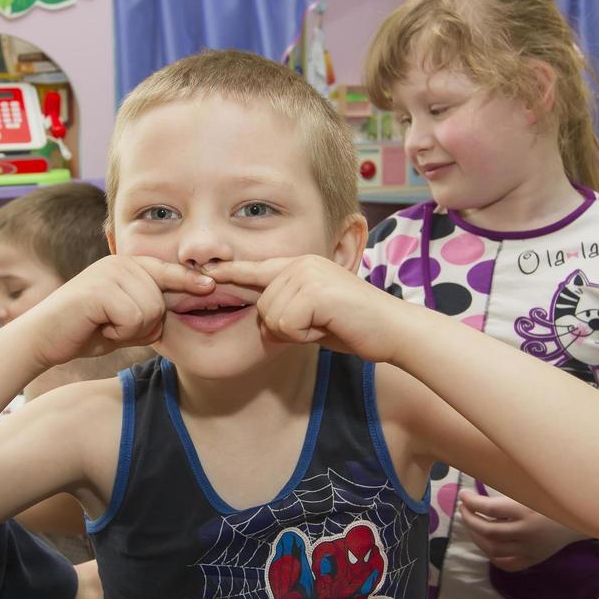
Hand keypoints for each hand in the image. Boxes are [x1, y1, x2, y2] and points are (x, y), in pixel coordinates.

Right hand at [25, 255, 213, 367]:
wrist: (43, 339)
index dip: (190, 281)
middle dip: (145, 324)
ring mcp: (109, 272)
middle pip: (162, 300)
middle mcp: (120, 262)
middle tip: (113, 327)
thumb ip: (150, 313)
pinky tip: (100, 328)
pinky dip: (120, 332)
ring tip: (106, 327)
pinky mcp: (100, 289)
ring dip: (131, 330)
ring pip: (151, 310)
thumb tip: (185, 308)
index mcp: (127, 266)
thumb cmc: (84, 331)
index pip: (167, 272)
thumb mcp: (125, 321)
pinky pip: (134, 318)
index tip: (212, 285)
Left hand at [201, 256, 402, 362]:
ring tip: (327, 323)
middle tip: (321, 324)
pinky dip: (305, 335)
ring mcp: (308, 273)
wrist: (394, 330)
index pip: (256, 270)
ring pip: (271, 318)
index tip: (204, 273)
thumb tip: (264, 321)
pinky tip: (329, 326)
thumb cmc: (356, 327)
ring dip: (297, 332)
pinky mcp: (314, 290)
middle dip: (285, 329)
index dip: (230, 274)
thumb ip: (289, 312)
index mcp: (301, 266)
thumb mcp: (315, 317)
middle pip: (261, 308)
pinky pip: (285, 325)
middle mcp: (301, 264)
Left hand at [456, 489, 582, 570]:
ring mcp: (530, 550)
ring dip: (477, 537)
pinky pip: (507, 564)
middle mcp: (527, 533)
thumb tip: (481, 489)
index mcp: (527, 511)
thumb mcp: (533, 490)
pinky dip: (492, 555)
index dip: (472, 502)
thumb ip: (509, 491)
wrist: (581, 518)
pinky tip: (486, 543)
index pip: (491, 508)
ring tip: (472, 524)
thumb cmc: (554, 498)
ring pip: (494, 550)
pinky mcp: (534, 560)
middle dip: (470, 520)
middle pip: (489, 531)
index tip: (463, 495)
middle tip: (464, 509)